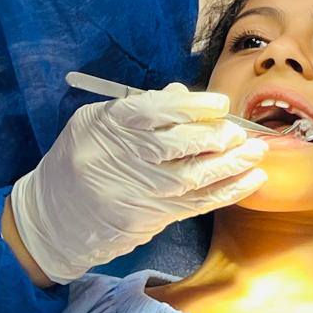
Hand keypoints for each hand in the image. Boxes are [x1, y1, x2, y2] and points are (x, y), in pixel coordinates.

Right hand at [9, 84, 267, 283]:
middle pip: (179, 146)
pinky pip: (197, 204)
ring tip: (258, 152)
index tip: (220, 104)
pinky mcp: (152, 217)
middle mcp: (125, 159)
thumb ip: (141, 106)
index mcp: (110, 125)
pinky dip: (228, 192)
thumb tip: (184, 94)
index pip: (157, 112)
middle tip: (241, 131)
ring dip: (232, 166)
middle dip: (217, 139)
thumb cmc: (79, 158)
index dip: (194, 107)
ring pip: (194, 178)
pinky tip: (252, 180)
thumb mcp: (97, 121)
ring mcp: (140, 192)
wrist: (55, 216)